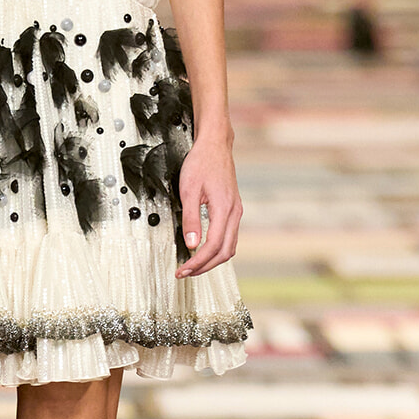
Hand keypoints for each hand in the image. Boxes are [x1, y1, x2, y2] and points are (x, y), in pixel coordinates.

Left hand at [175, 134, 241, 277]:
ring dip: (212, 260)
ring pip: (229, 246)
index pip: (213, 246)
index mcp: (224, 209)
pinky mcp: (233, 209)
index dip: (198, 262)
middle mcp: (234, 213)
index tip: (183, 270)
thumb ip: (190, 219)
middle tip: (186, 273)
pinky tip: (203, 250)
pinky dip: (217, 249)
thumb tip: (190, 244)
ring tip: (193, 266)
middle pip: (225, 252)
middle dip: (205, 267)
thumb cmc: (201, 163)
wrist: (215, 145)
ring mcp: (236, 211)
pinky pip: (229, 237)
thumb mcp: (189, 190)